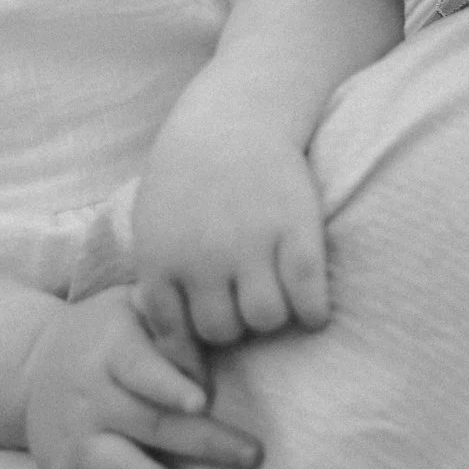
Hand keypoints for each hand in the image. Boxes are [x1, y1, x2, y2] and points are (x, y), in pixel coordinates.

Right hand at [20, 285, 260, 468]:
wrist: (31, 361)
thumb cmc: (103, 329)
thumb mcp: (129, 302)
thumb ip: (168, 311)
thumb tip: (220, 318)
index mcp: (111, 352)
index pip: (141, 369)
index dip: (169, 384)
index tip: (201, 400)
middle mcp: (92, 400)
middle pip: (148, 424)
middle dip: (202, 444)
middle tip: (252, 456)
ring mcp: (75, 443)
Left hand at [133, 109, 329, 365]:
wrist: (234, 114)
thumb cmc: (190, 176)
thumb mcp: (154, 224)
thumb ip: (160, 281)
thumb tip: (177, 354)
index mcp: (162, 257)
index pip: (174, 333)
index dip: (193, 345)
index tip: (211, 329)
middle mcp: (204, 256)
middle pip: (223, 332)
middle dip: (235, 323)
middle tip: (245, 302)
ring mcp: (251, 242)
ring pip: (267, 320)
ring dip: (273, 315)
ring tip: (277, 294)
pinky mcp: (296, 228)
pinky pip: (309, 297)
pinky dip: (314, 310)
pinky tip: (312, 301)